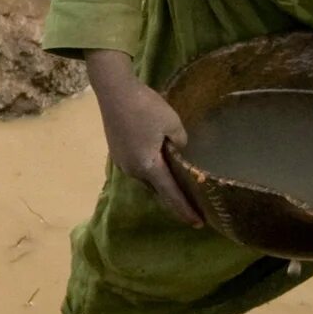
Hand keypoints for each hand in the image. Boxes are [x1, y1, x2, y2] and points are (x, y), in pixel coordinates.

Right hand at [88, 51, 203, 225]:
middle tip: (193, 207)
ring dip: (161, 183)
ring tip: (178, 185)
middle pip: (157, 190)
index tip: (198, 223)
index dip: (185, 209)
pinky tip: (159, 163)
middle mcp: (133, 170)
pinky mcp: (117, 151)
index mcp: (148, 167)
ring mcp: (122, 162)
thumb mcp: (172, 123)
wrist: (113, 90)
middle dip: (174, 199)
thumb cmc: (145, 106)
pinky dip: (151, 171)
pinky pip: (138, 168)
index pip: (171, 195)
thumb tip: (179, 149)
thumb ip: (180, 141)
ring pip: (146, 179)